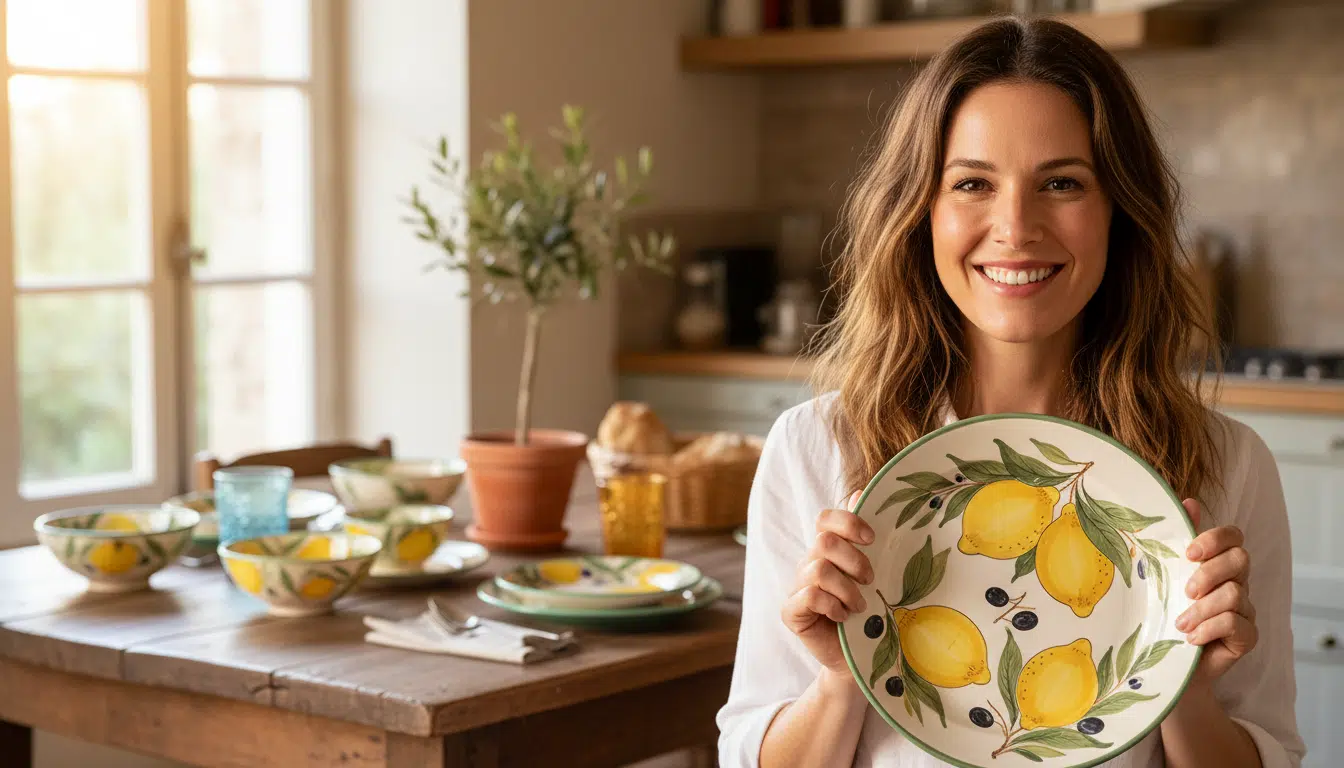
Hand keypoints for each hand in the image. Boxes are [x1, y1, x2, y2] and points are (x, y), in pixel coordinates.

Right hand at [781, 494, 874, 673]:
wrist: (858, 658)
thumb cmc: (868, 615)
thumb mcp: (874, 576)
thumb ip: (865, 539)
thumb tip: (860, 492)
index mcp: (827, 551)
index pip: (825, 519)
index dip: (848, 522)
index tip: (872, 539)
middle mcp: (809, 564)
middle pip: (824, 542)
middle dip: (855, 561)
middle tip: (871, 581)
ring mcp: (798, 588)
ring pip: (819, 570)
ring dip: (847, 590)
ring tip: (861, 607)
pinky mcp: (791, 612)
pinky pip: (810, 597)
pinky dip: (833, 606)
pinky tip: (843, 618)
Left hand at [1176, 498, 1256, 681]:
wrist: (1165, 661)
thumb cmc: (1163, 614)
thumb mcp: (1163, 576)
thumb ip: (1176, 541)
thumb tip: (1188, 502)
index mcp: (1218, 563)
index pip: (1233, 536)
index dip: (1215, 539)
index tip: (1189, 552)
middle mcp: (1237, 582)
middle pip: (1240, 560)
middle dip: (1210, 572)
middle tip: (1184, 591)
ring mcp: (1245, 610)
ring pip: (1235, 594)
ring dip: (1202, 609)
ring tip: (1179, 624)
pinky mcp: (1247, 637)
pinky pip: (1236, 624)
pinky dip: (1209, 629)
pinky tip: (1190, 638)